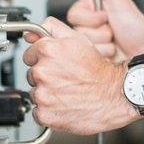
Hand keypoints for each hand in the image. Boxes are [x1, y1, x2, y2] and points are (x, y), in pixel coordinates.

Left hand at [22, 17, 137, 134]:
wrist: (114, 95)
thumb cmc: (98, 70)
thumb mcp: (77, 39)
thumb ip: (51, 29)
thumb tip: (31, 33)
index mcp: (47, 51)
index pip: (29, 55)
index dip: (42, 59)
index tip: (54, 64)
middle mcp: (42, 72)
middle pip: (31, 74)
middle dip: (45, 76)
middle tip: (64, 78)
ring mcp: (42, 95)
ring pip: (35, 93)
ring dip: (47, 93)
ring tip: (66, 91)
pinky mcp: (45, 114)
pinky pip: (38, 112)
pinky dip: (49, 110)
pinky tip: (64, 104)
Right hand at [68, 0, 143, 59]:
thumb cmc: (134, 21)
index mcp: (88, 11)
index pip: (73, 16)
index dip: (91, 19)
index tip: (106, 16)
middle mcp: (86, 26)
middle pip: (79, 33)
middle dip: (101, 33)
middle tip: (113, 29)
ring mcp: (90, 43)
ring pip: (85, 47)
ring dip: (105, 44)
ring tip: (115, 40)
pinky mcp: (94, 56)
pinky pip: (91, 59)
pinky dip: (106, 55)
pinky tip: (114, 51)